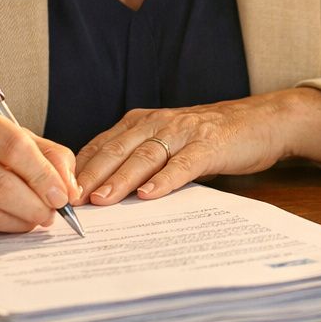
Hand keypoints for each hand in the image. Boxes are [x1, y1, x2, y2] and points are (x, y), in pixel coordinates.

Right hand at [0, 102, 80, 234]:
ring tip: (35, 220)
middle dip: (35, 204)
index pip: (13, 145)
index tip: (63, 194)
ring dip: (19, 222)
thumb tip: (70, 186)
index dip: (43, 174)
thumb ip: (44, 153)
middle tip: (53, 214)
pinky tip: (7, 223)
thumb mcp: (3, 134)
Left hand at [74, 87, 320, 203]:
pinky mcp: (211, 144)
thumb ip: (139, 161)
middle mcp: (160, 122)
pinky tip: (150, 195)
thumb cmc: (211, 138)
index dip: (80, 168)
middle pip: (118, 148)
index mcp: (144, 121)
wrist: (263, 121)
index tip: (57, 192)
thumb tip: (100, 192)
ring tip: (101, 200)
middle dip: (91, 175)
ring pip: (146, 154)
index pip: (103, 144)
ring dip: (120, 178)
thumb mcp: (169, 144)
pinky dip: (166, 179)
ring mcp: (186, 131)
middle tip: (68, 200)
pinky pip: (185, 162)